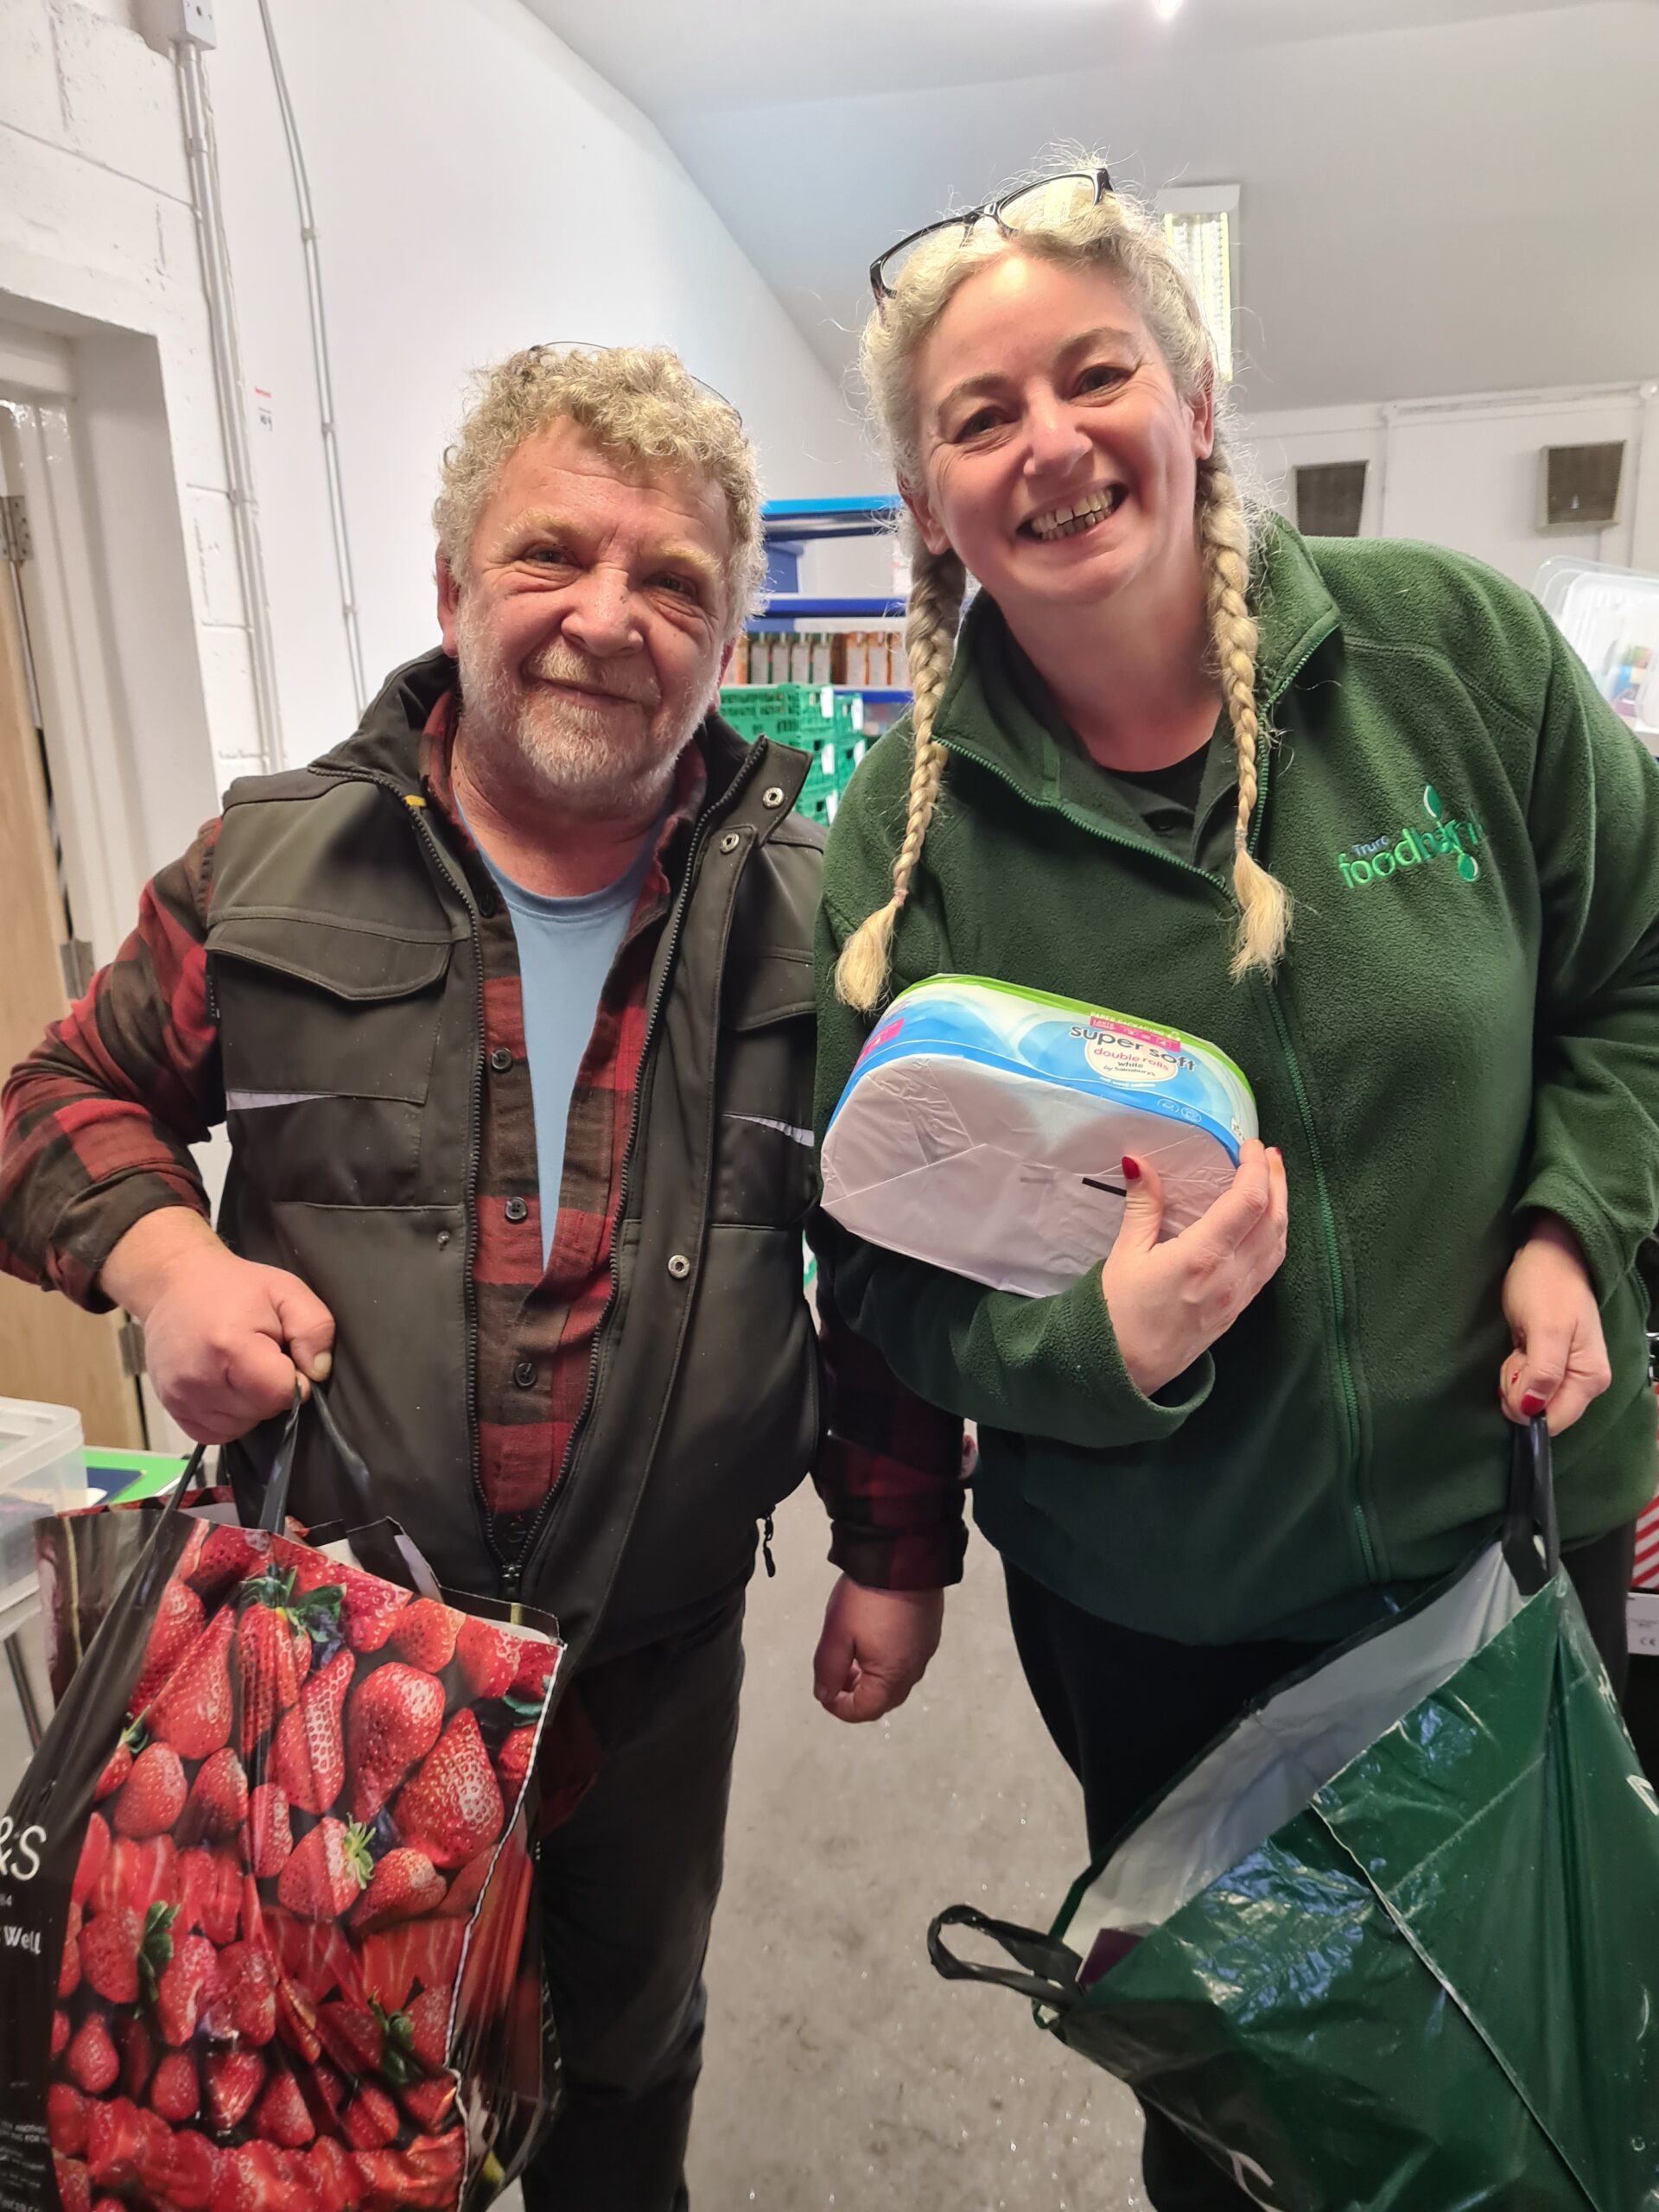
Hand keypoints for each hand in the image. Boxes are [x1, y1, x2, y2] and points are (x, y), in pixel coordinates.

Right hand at [100, 1209, 335, 1444]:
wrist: (174, 1284)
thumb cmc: (234, 1286)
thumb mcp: (286, 1291)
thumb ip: (314, 1329)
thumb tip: (319, 1372)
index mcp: (230, 1347)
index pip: (280, 1393)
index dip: (294, 1379)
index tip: (285, 1356)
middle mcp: (200, 1379)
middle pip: (261, 1411)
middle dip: (272, 1390)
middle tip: (260, 1356)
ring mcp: (180, 1397)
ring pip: (240, 1426)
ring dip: (251, 1405)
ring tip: (241, 1368)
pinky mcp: (172, 1408)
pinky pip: (215, 1433)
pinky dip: (229, 1417)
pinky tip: (226, 1385)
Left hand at [813, 1575, 943, 1724]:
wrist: (903, 1555)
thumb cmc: (868, 1596)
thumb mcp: (837, 1634)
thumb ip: (828, 1670)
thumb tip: (825, 1694)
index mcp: (893, 1675)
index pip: (865, 1710)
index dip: (839, 1708)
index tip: (824, 1693)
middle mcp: (914, 1668)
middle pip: (883, 1699)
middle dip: (856, 1694)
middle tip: (836, 1675)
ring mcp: (925, 1649)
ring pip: (896, 1680)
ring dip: (871, 1677)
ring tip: (851, 1655)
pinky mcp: (929, 1631)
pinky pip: (906, 1659)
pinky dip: (886, 1660)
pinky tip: (871, 1639)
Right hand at [1101, 1138, 1288, 1397]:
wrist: (1126, 1370)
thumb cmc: (1118, 1313)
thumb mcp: (1125, 1254)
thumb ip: (1143, 1206)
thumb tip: (1138, 1162)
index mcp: (1202, 1257)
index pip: (1248, 1201)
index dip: (1255, 1167)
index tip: (1248, 1145)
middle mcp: (1230, 1275)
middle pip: (1273, 1219)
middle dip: (1276, 1180)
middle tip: (1267, 1154)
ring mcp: (1239, 1294)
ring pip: (1279, 1242)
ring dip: (1282, 1206)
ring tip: (1272, 1181)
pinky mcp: (1239, 1308)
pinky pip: (1270, 1265)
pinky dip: (1276, 1235)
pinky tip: (1266, 1223)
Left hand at [1499, 1214, 1611, 1436]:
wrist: (1549, 1254)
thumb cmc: (1547, 1285)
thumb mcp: (1544, 1328)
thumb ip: (1542, 1372)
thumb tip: (1531, 1411)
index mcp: (1590, 1379)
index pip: (1553, 1421)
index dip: (1524, 1406)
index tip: (1516, 1371)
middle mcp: (1584, 1383)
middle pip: (1539, 1412)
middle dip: (1518, 1387)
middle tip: (1520, 1350)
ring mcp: (1567, 1375)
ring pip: (1529, 1399)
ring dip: (1514, 1375)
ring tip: (1521, 1343)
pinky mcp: (1551, 1366)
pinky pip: (1526, 1384)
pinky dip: (1516, 1369)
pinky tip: (1520, 1346)